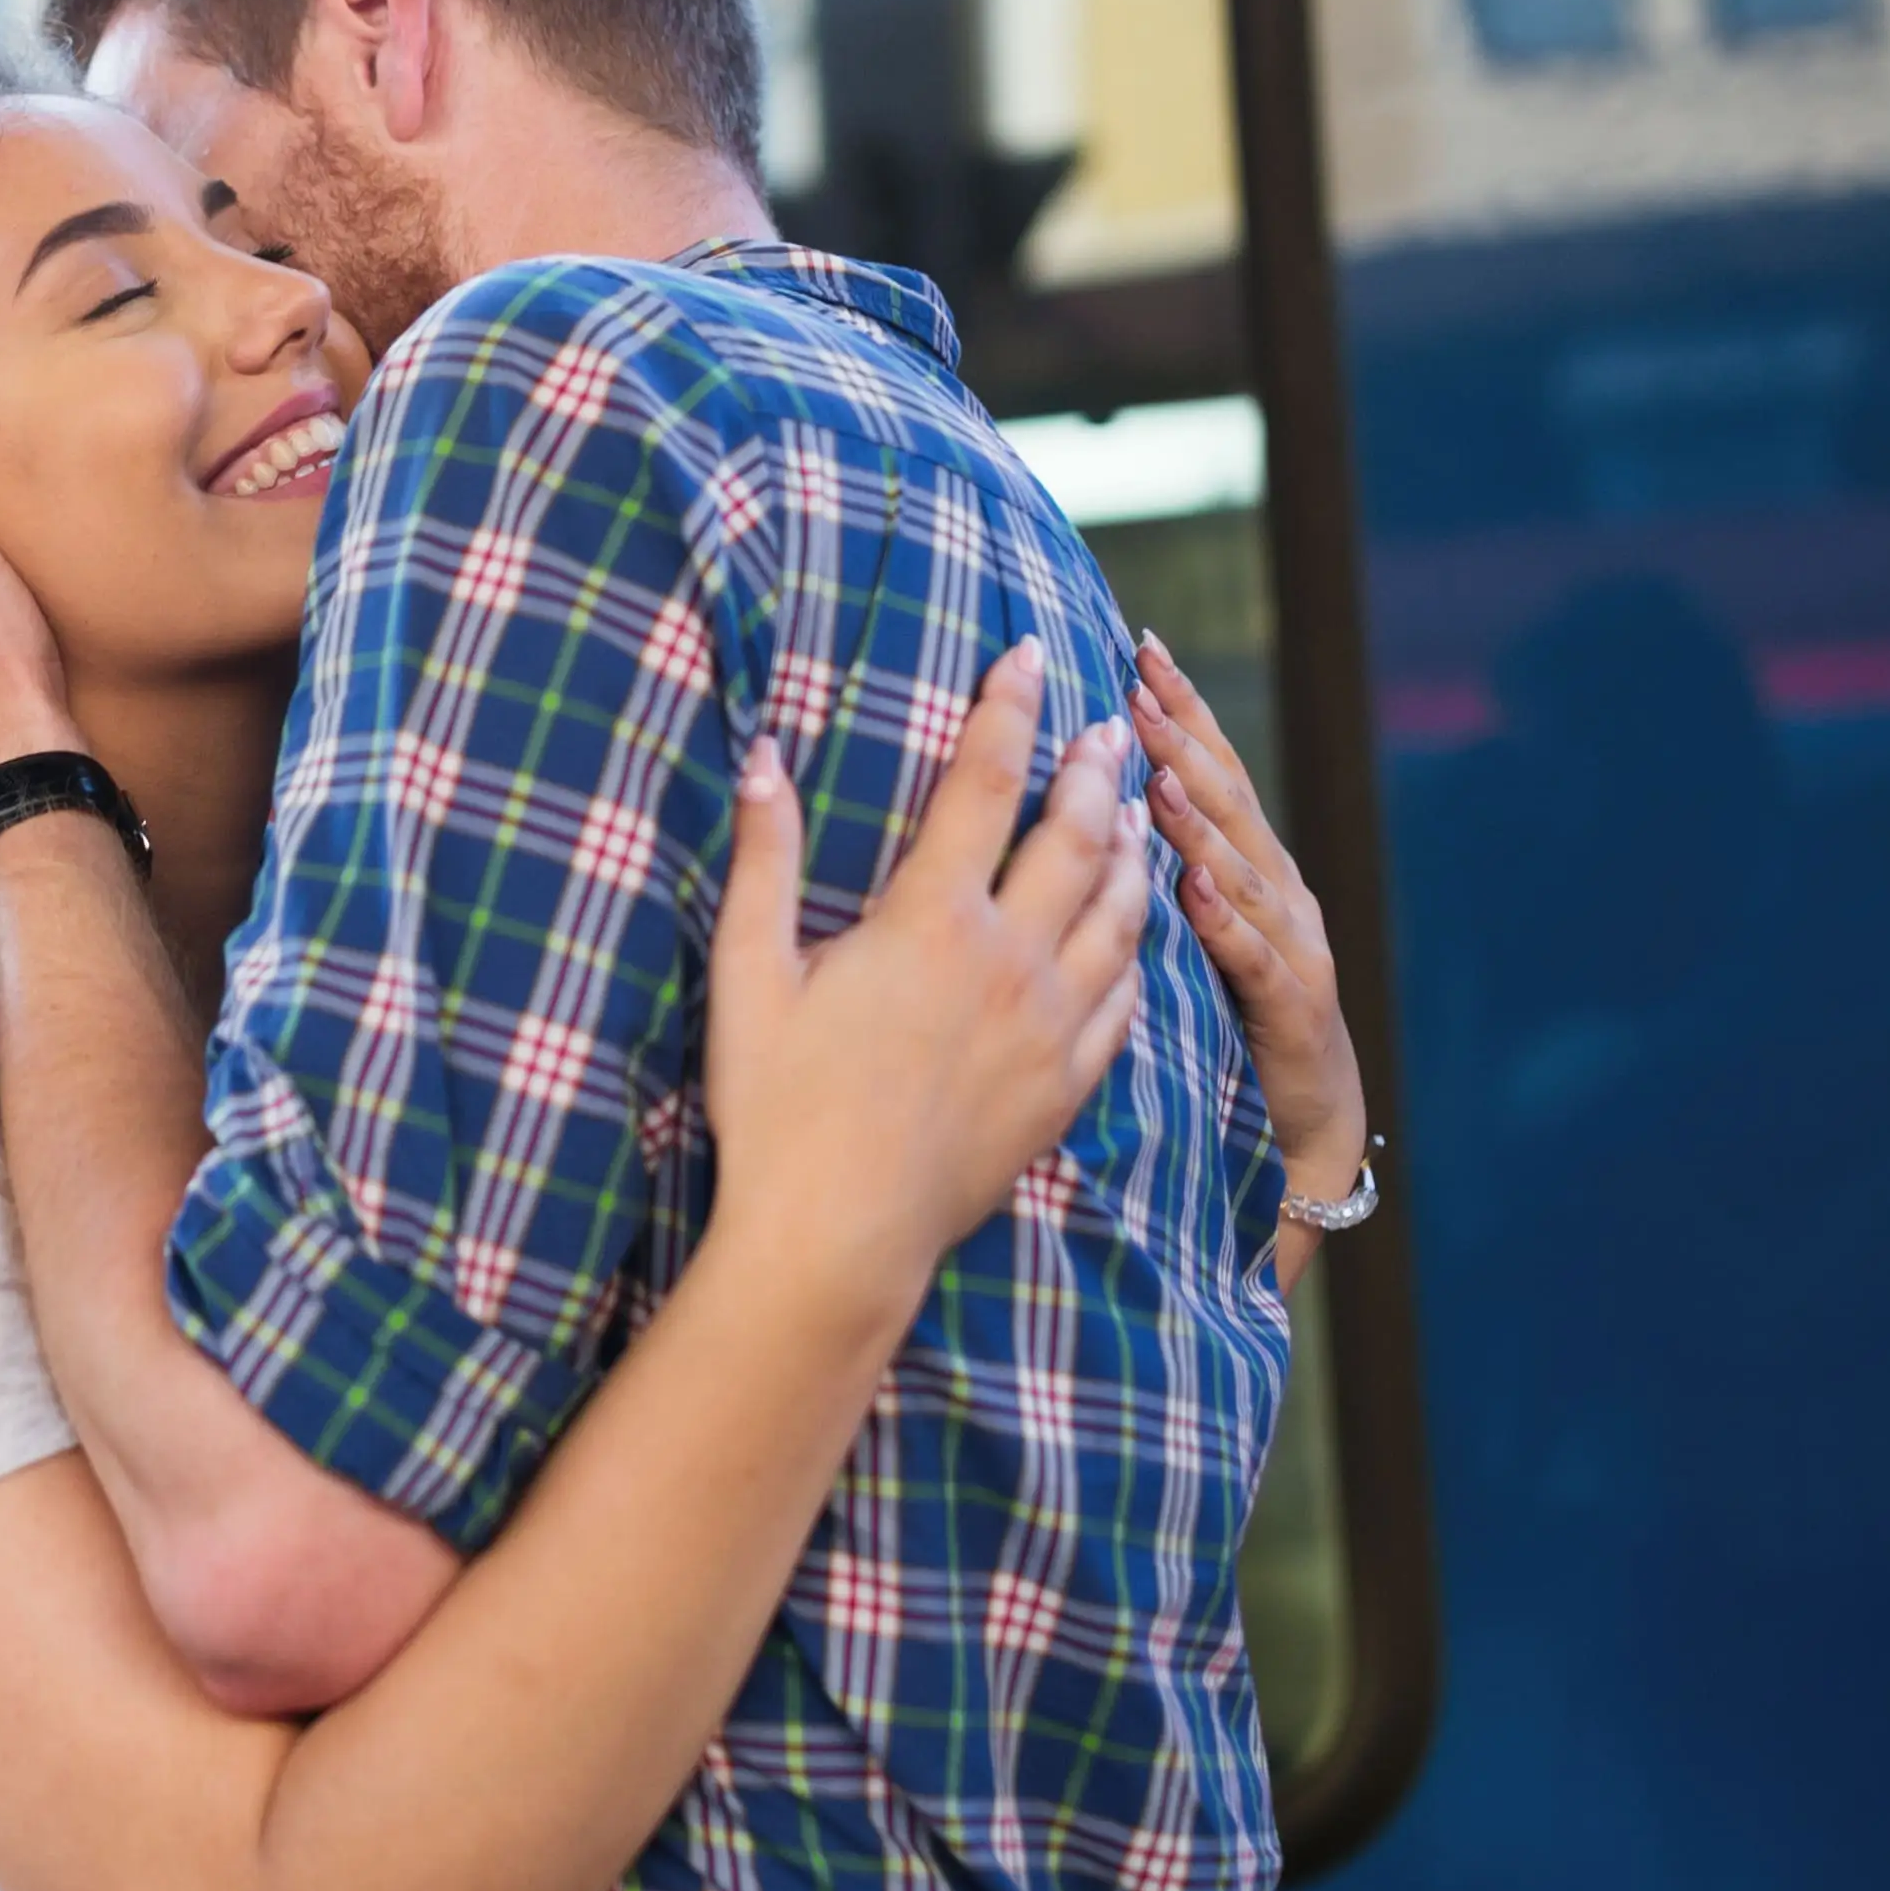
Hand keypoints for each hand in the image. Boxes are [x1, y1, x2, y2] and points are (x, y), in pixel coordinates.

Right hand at [699, 646, 1149, 1329]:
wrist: (837, 1238)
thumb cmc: (776, 1110)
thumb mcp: (749, 977)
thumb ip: (765, 861)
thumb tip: (763, 759)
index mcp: (930, 922)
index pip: (984, 783)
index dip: (1009, 707)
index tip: (1031, 652)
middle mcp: (1009, 962)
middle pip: (1076, 837)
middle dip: (1096, 769)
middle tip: (1111, 727)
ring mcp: (1049, 1027)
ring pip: (1120, 913)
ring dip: (1134, 851)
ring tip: (1140, 813)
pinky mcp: (1064, 1086)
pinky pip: (1126, 1001)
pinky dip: (1136, 950)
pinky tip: (1133, 935)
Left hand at [1128, 631, 1364, 1197]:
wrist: (1303, 1131)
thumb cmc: (1229, 1028)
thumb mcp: (1187, 938)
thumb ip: (1147, 875)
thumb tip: (1079, 806)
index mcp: (1245, 871)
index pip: (1209, 772)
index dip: (1180, 710)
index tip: (1139, 648)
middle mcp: (1276, 893)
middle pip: (1227, 801)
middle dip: (1186, 737)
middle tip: (1141, 682)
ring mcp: (1292, 947)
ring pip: (1242, 870)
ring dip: (1202, 819)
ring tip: (1160, 770)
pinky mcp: (1292, 1009)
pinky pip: (1253, 959)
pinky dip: (1226, 922)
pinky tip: (1193, 889)